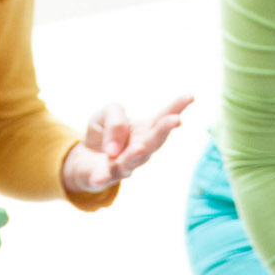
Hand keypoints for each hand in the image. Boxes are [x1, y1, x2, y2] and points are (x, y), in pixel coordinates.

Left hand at [61, 96, 190, 197]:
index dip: (176, 107)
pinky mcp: (104, 176)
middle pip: (154, 141)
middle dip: (164, 131)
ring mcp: (124, 165)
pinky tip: (99, 178)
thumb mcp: (107, 113)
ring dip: (136, 155)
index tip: (190, 96)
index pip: (163, 118)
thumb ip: (116, 121)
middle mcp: (141, 149)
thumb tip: (115, 147)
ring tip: (140, 148)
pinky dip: (101, 178)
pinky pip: (103, 177)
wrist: (84, 158)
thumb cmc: (103, 133)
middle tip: (176, 120)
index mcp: (145, 131)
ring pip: (132, 160)